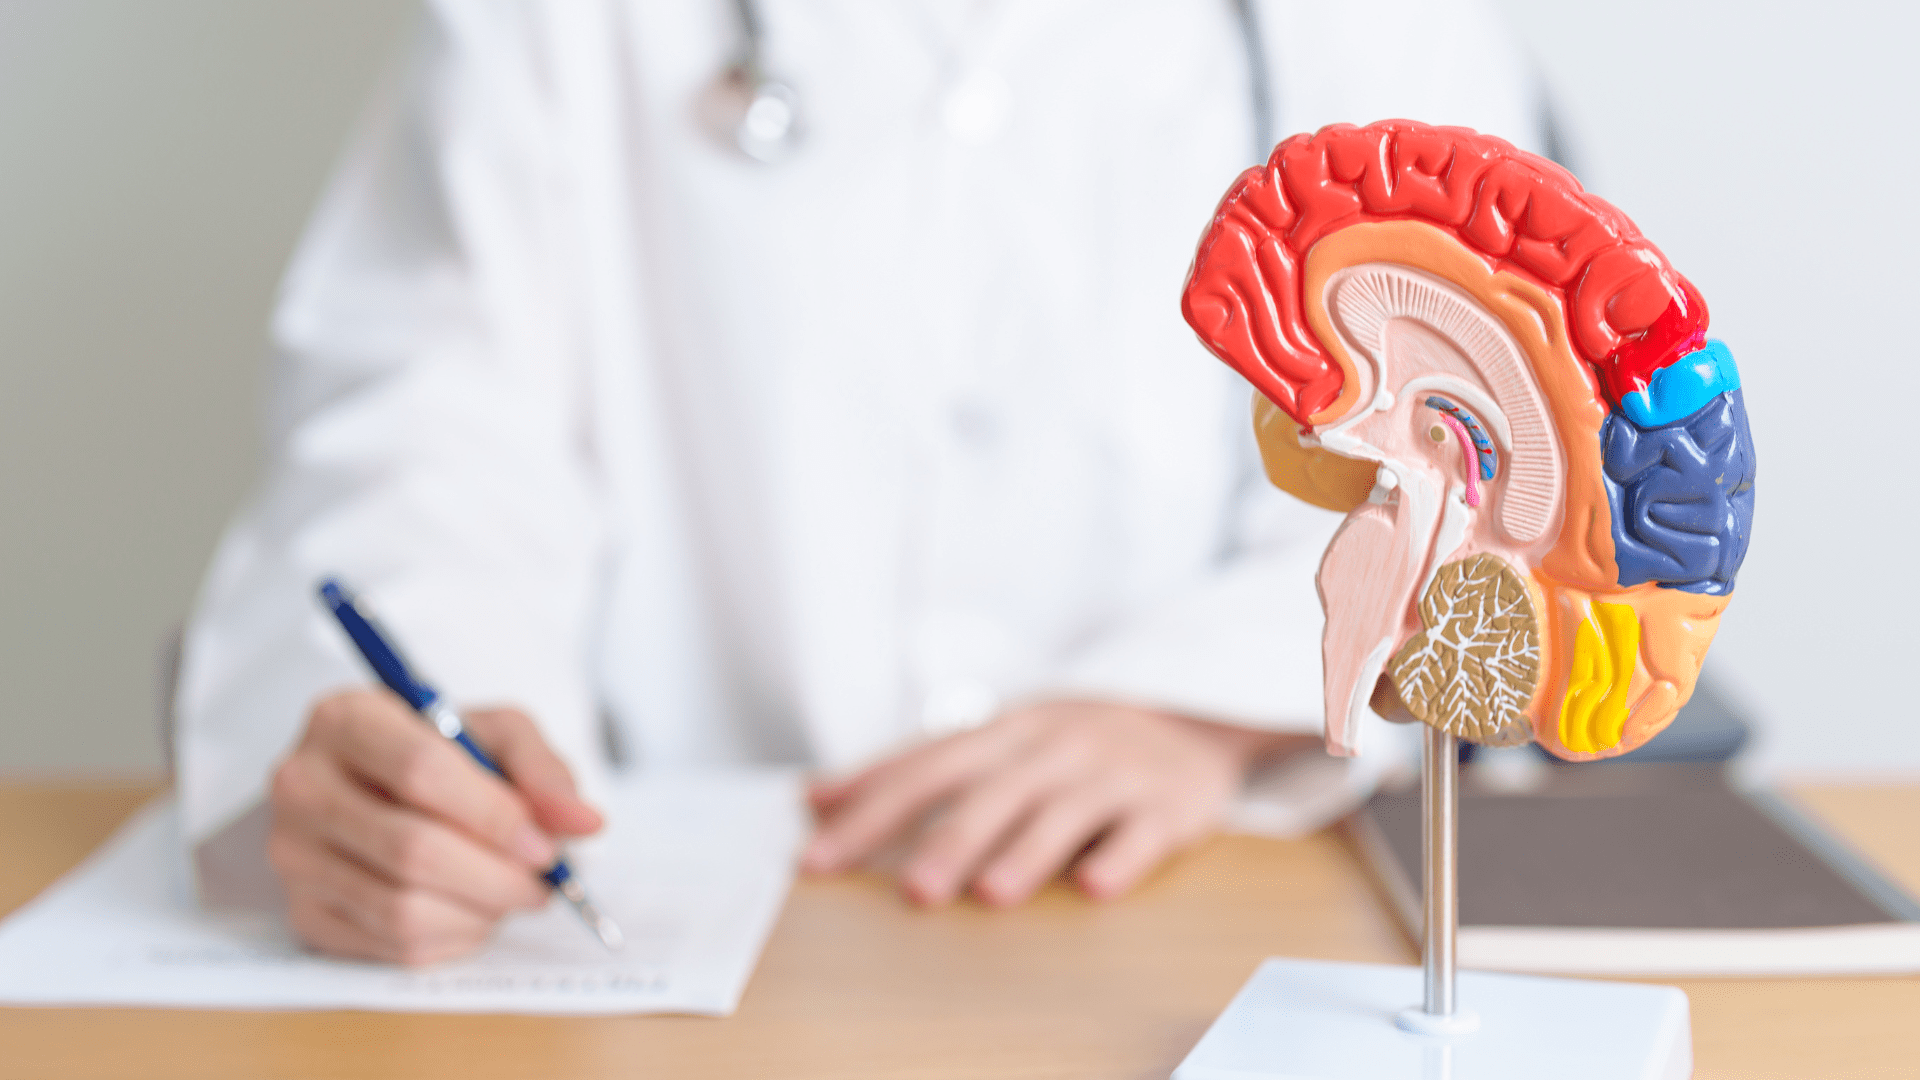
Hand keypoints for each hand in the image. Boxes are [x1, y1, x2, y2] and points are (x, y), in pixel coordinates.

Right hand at [267, 689, 602, 964]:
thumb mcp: (495, 733)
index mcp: (345, 719)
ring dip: (480, 912)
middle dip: (497, 875)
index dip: (495, 816)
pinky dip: (454, 937)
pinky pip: (392, 945)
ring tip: (509, 893)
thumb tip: (582, 822)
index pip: (421, 772)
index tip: (544, 843)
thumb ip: (542, 769)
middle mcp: (301, 784)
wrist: (378, 786)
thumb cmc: (439, 751)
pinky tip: (472, 911)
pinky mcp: (303, 913)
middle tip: (540, 881)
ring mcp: (293, 854)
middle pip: (413, 849)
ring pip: (402, 908)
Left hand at [802, 700, 1311, 906]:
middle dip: (949, 841)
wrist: (1188, 721)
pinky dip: (1119, 858)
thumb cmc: (1068, 744)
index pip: (925, 768)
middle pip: (992, 793)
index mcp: (1003, 733)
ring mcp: (1111, 774)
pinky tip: (1094, 887)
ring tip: (991, 894)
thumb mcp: (993, 741)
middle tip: (912, 892)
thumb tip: (814, 795)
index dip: (870, 811)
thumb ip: (911, 769)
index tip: (819, 858)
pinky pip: (1141, 833)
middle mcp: (1053, 748)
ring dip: (1027, 853)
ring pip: (1063, 813)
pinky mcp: (1166, 805)